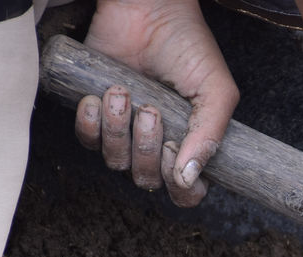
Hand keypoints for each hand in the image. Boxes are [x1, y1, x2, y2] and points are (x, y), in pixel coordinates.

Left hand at [72, 0, 237, 206]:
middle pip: (146, 180)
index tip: (175, 153)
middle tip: (150, 110)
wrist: (148, 7)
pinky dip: (90, 124)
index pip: (184, 193)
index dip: (179, 187)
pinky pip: (87, 140)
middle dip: (145, 149)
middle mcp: (156, 143)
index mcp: (190, 144)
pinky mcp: (96, 112)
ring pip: (115, 162)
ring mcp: (125, 130)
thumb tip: (189, 178)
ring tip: (123, 94)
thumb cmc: (188, 45)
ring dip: (117, 131)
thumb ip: (210, 135)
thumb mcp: (216, 90)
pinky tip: (99, 97)